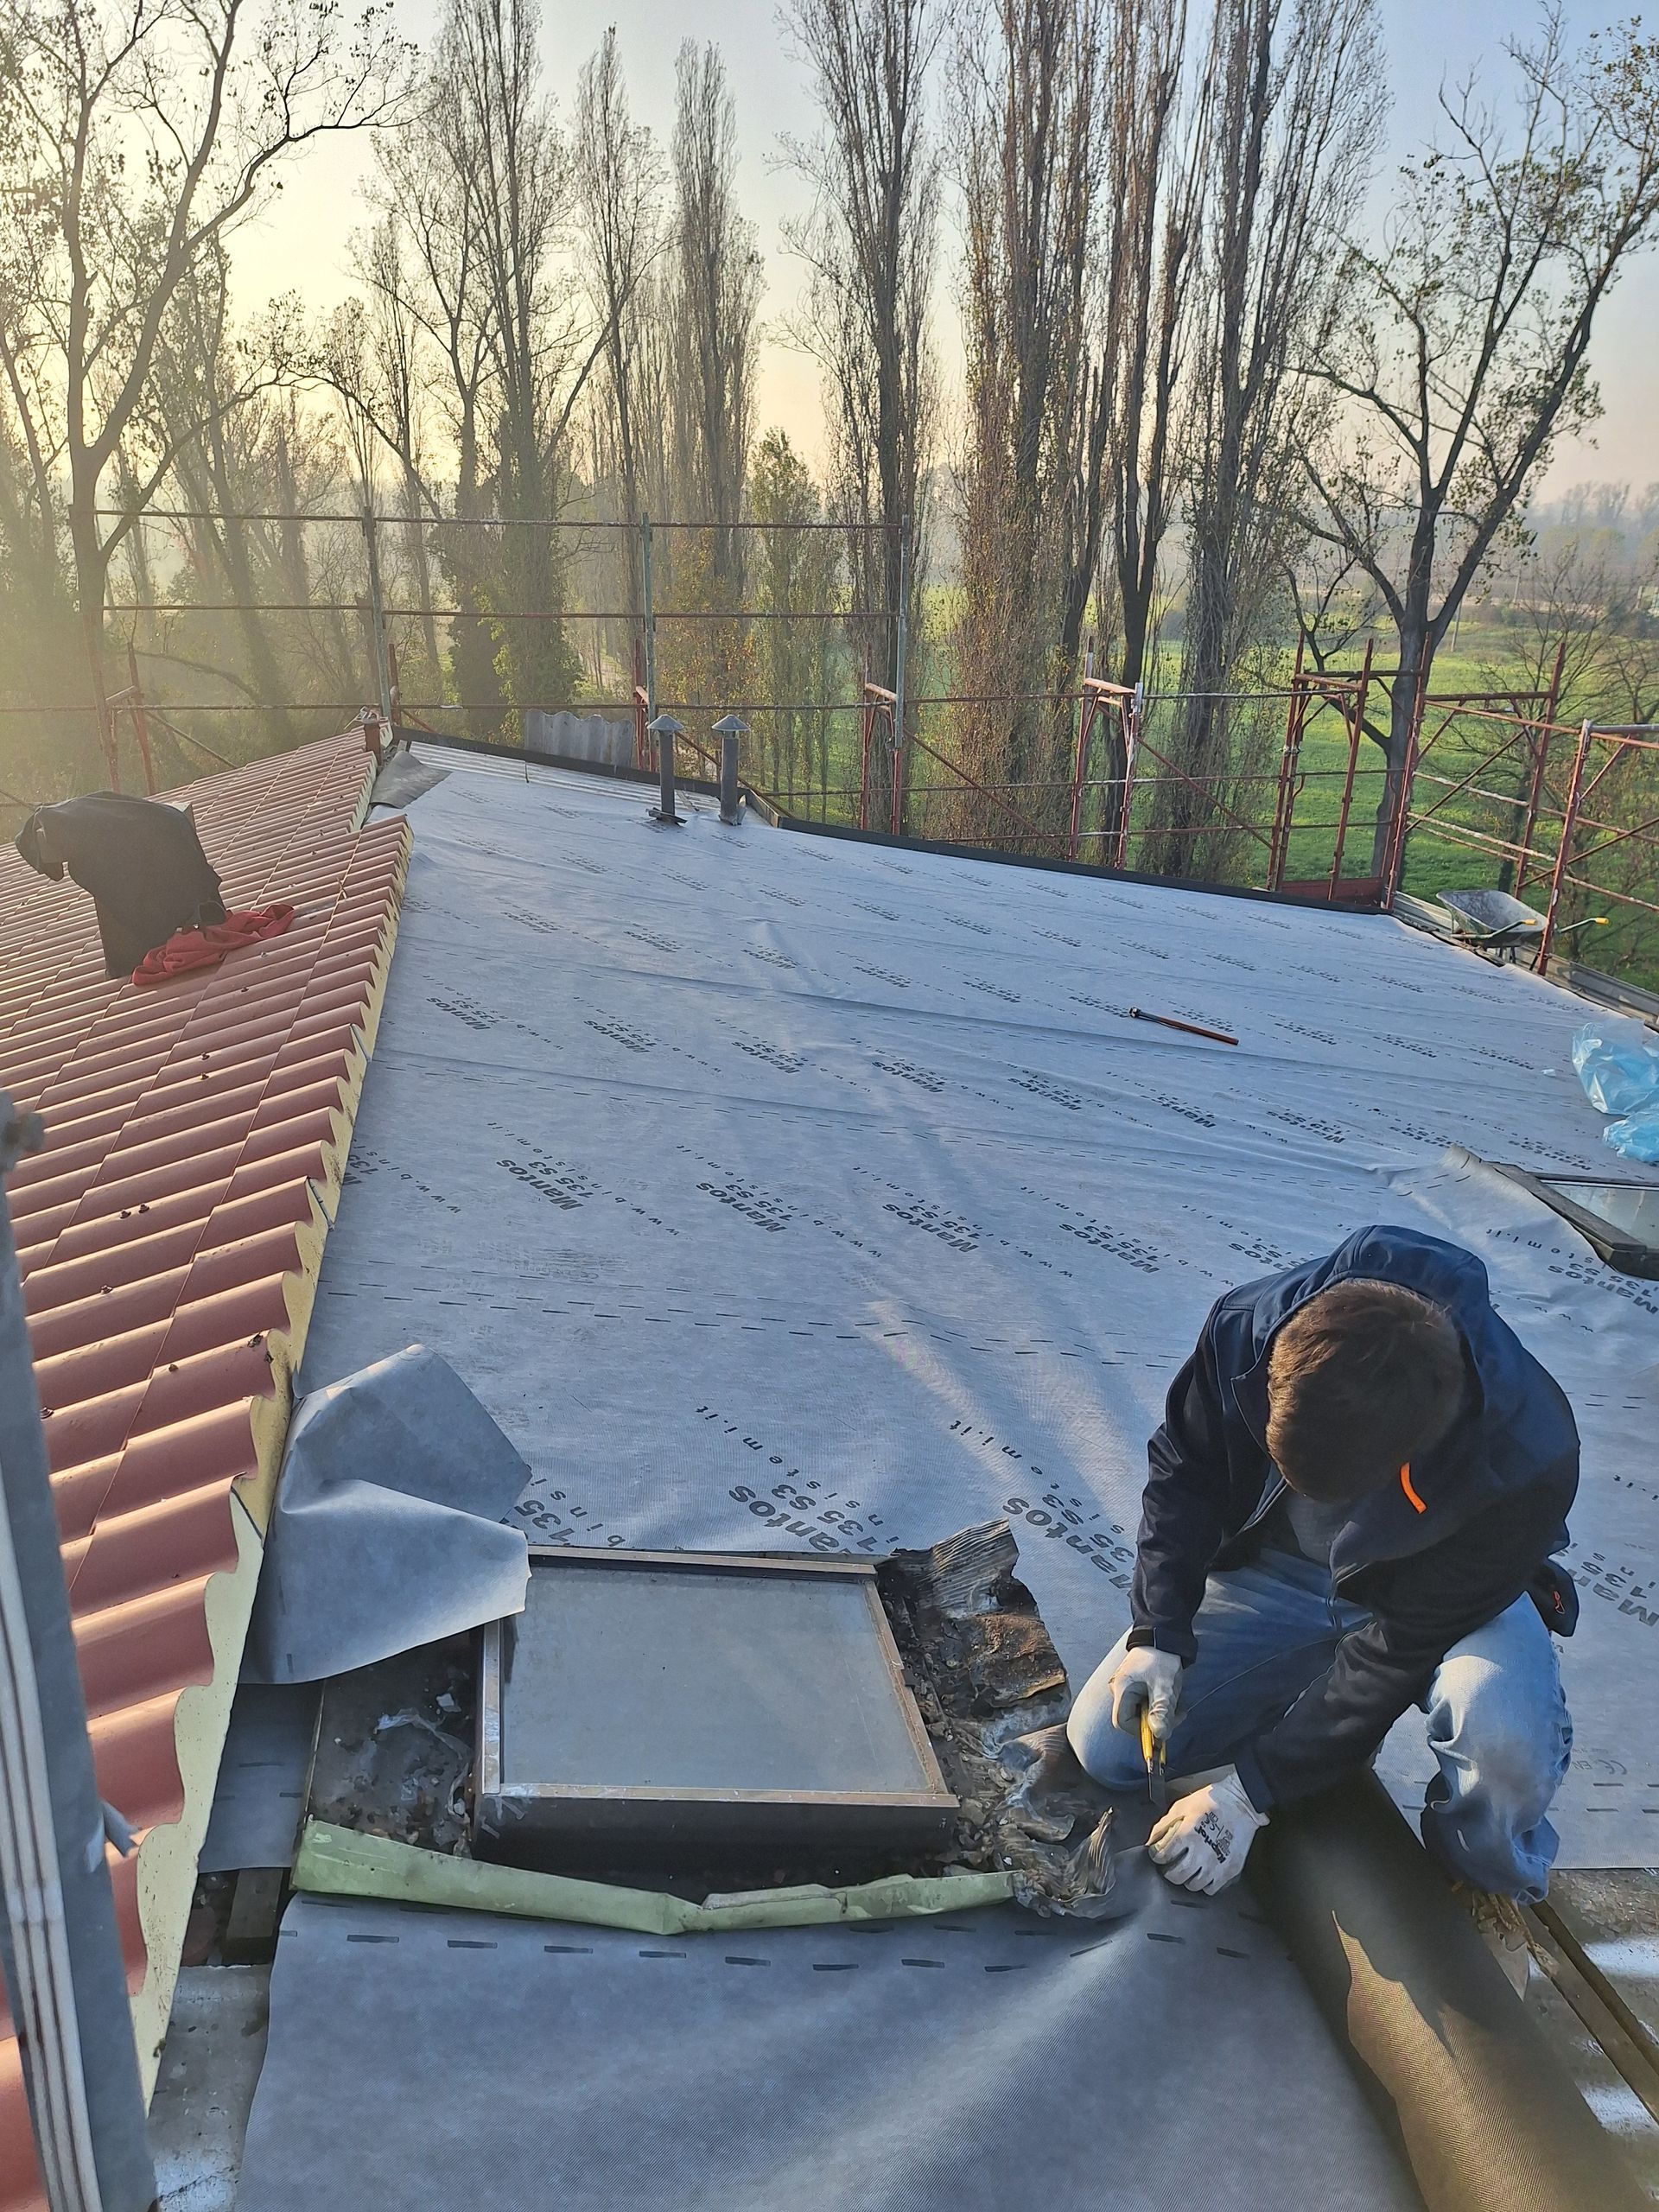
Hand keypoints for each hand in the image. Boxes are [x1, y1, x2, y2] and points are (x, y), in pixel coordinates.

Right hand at [1106, 1646, 1182, 1742]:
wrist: (1164, 1634)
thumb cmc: (1162, 1659)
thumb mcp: (1165, 1687)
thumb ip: (1161, 1712)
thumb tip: (1160, 1737)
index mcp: (1122, 1689)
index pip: (1122, 1722)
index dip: (1141, 1731)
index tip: (1161, 1728)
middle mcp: (1120, 1689)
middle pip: (1134, 1718)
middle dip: (1157, 1720)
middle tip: (1176, 1714)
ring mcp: (1127, 1687)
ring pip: (1142, 1711)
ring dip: (1160, 1712)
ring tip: (1177, 1703)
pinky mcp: (1135, 1684)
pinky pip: (1144, 1702)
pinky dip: (1158, 1704)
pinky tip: (1170, 1697)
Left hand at [1147, 1768, 1266, 1895]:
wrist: (1241, 1803)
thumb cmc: (1211, 1802)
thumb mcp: (1182, 1806)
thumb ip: (1163, 1825)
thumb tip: (1151, 1841)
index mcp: (1187, 1834)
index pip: (1163, 1856)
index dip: (1157, 1856)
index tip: (1158, 1854)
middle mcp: (1200, 1852)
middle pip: (1176, 1875)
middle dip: (1169, 1871)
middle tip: (1169, 1865)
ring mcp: (1216, 1864)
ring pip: (1193, 1885)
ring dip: (1186, 1879)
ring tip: (1187, 1869)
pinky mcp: (1229, 1870)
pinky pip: (1211, 1889)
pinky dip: (1204, 1884)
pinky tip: (1203, 1874)